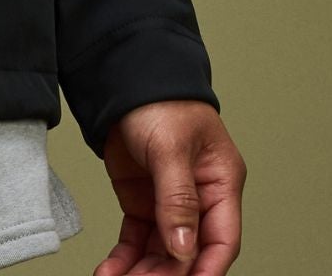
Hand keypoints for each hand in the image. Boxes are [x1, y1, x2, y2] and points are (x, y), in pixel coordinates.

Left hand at [91, 99, 244, 275]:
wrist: (124, 76)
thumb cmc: (161, 98)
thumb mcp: (171, 147)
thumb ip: (178, 198)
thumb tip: (185, 248)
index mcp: (220, 183)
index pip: (221, 239)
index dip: (206, 269)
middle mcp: (198, 198)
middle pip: (188, 252)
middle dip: (166, 275)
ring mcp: (168, 202)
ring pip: (161, 252)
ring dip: (142, 272)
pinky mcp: (142, 201)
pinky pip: (137, 239)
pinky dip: (125, 258)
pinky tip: (110, 271)